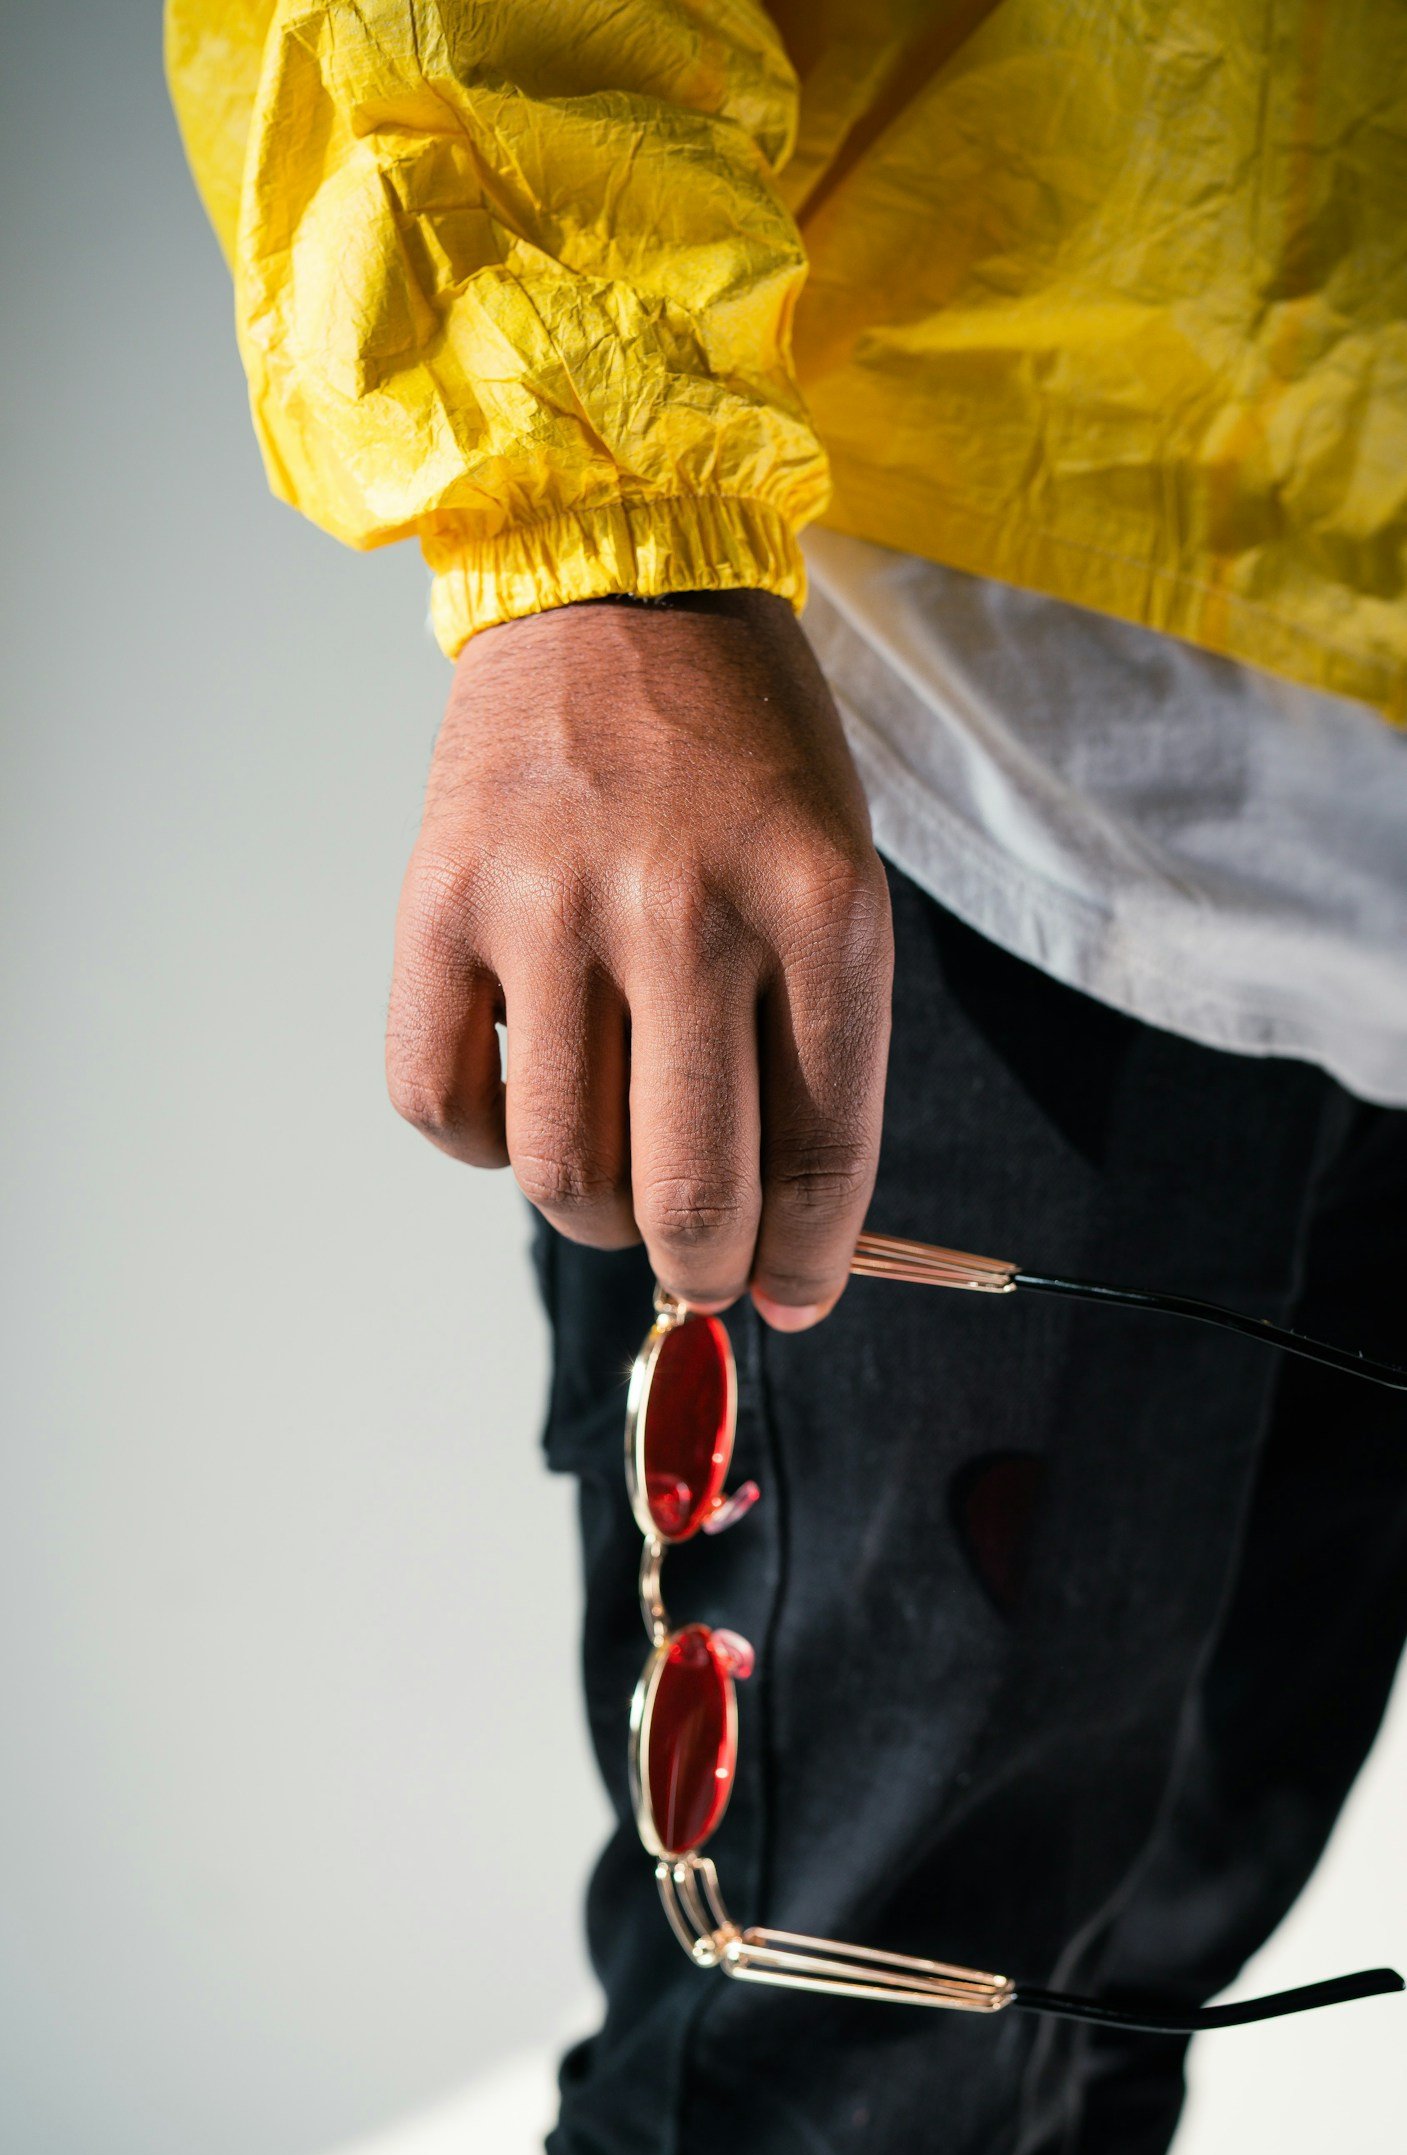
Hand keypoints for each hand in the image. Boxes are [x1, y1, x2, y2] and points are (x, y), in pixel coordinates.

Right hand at [386, 589, 892, 1326]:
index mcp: (817, 907)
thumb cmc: (747, 749)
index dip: (806, 1261)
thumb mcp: (834, 875)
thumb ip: (819, 1055)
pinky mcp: (439, 901)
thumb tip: (786, 1248)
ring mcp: (548, 904)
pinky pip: (441, 1107)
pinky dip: (484, 1143)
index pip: (815, 1156)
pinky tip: (525, 1093)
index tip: (794, 1291)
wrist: (616, 578)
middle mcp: (683, 911)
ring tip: (614, 1172)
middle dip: (703, 1271)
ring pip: (559, 1173)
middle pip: (685, 1196)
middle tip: (702, 1266)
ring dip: (594, 1217)